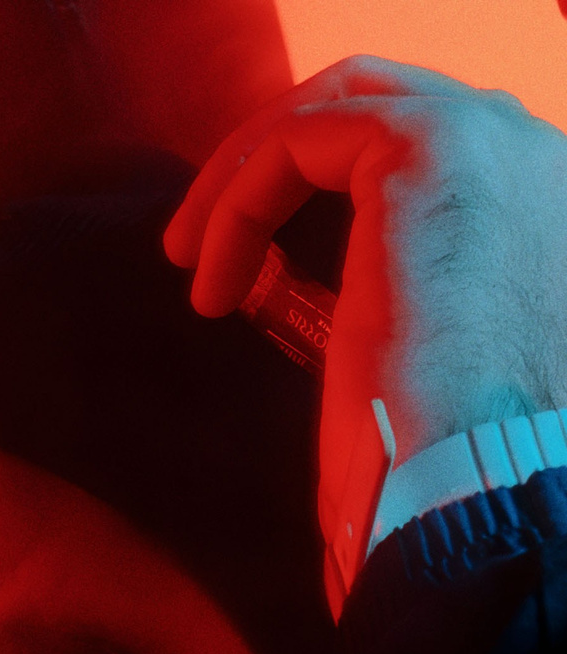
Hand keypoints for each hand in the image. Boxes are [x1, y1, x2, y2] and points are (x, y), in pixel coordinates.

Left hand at [165, 58, 566, 552]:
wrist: (478, 489)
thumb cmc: (445, 471)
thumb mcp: (433, 368)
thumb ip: (403, 303)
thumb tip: (318, 299)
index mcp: (545, 211)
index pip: (428, 153)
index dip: (328, 187)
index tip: (259, 263)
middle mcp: (535, 157)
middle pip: (383, 101)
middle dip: (279, 156)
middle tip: (202, 238)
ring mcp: (492, 141)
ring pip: (337, 103)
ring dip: (244, 173)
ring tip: (186, 255)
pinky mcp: (430, 149)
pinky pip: (300, 140)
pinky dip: (239, 201)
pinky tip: (209, 283)